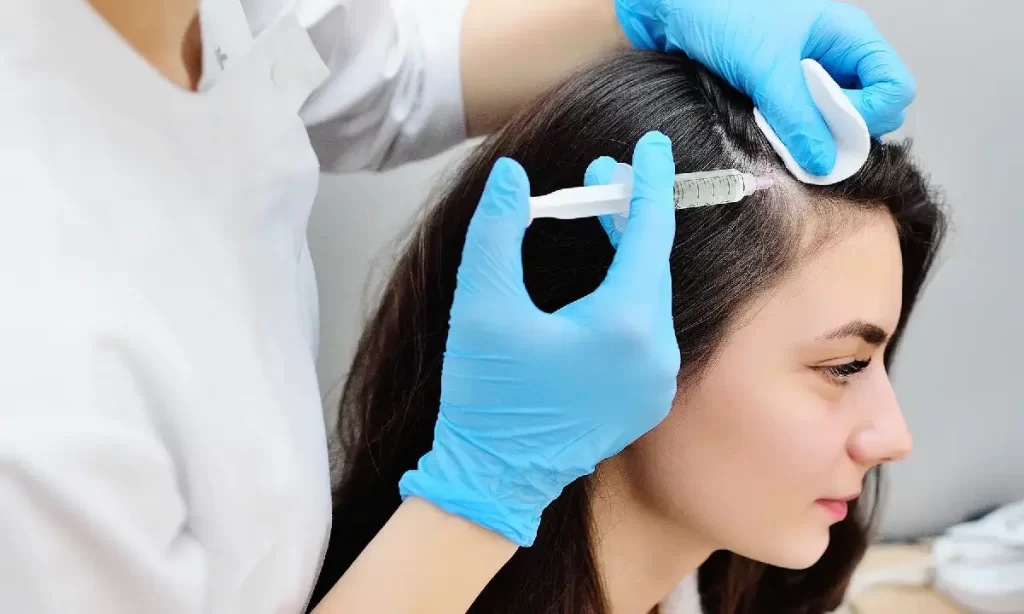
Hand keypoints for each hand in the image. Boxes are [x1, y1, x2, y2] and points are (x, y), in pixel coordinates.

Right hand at [398, 132, 679, 546]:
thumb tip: (510, 175)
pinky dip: (629, 294)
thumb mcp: (481, 304)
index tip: (651, 144)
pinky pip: (647, 329)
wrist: (494, 477)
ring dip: (629, 255)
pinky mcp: (647, 398)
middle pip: (652, 263)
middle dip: (629, 214)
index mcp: (624, 325)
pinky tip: (601, 278)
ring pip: (650, 296)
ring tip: (598, 219)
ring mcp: (657, 381)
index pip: (649, 233)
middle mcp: (657, 353)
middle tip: (600, 177)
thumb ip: (497, 230)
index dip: (646, 182)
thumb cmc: (487, 396)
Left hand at [615, 0, 914, 174]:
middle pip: (867, 112)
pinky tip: (759, 127)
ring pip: (829, 123)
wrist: (669, 7)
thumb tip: (825, 161)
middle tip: (800, 137)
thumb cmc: (721, 11)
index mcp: (847, 36)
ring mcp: (805, 76)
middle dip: (839, 133)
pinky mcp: (776, 91)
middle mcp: (833, 56)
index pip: (895, 88)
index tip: (833, 130)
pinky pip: (796, 124)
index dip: (872, 116)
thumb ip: (797, 116)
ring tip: (773, 128)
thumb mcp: (766, 66)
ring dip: (807, 136)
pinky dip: (783, 134)